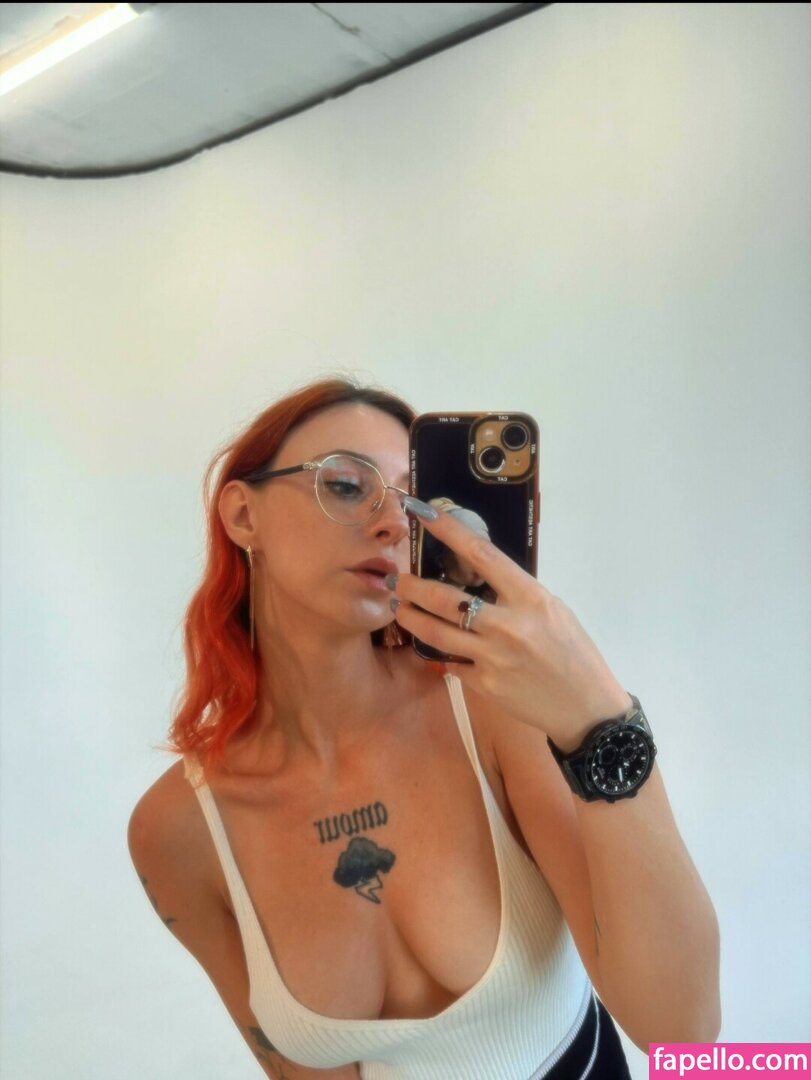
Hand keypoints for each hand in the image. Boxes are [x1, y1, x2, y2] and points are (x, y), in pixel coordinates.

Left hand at [391, 504, 632, 750]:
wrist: (586, 706)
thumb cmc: (574, 652)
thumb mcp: (552, 610)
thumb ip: (515, 594)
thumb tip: (477, 576)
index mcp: (530, 597)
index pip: (482, 554)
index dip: (448, 531)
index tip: (423, 513)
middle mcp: (508, 624)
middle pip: (444, 598)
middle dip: (412, 586)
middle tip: (397, 579)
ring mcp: (493, 657)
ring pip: (436, 633)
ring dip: (411, 617)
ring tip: (399, 607)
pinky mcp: (485, 684)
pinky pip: (451, 663)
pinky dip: (440, 653)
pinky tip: (432, 645)